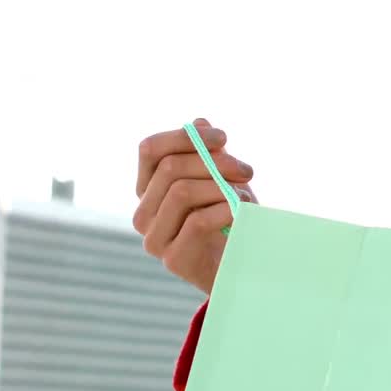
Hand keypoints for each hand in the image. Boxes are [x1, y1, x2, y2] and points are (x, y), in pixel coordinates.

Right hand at [133, 118, 255, 294]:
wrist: (242, 268)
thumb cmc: (229, 220)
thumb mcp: (222, 180)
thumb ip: (209, 154)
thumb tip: (199, 122)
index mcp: (149, 189)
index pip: (150, 149)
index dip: (186, 136)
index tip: (224, 138)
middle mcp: (143, 212)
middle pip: (170, 167)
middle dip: (215, 162)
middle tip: (247, 170)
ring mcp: (154, 238)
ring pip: (181, 191)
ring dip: (221, 186)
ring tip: (245, 195)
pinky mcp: (173, 259)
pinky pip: (197, 220)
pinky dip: (224, 209)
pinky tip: (240, 213)